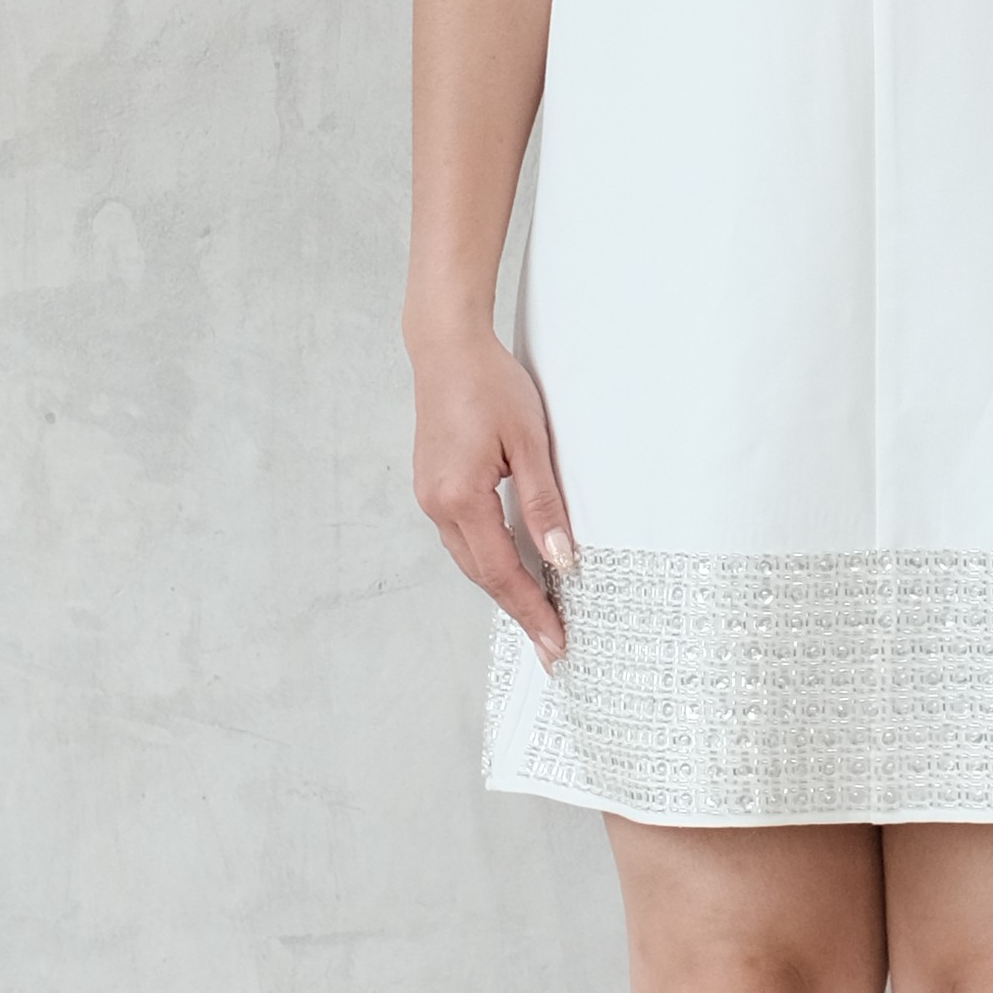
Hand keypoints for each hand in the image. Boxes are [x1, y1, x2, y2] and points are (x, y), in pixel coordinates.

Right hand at [411, 324, 575, 650]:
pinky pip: (465, 538)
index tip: (555, 642)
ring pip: (471, 559)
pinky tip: (513, 567)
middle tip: (553, 645)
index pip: (501, 572)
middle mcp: (437, 505)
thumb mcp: (529, 441)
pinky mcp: (434, 487)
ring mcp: (431, 497)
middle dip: (520, 611)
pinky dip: (490, 560)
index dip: (531, 610)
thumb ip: (544, 503)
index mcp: (459, 497)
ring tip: (540, 614)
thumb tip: (561, 557)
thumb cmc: (489, 383)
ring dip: (504, 588)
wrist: (447, 348)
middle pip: (483, 575)